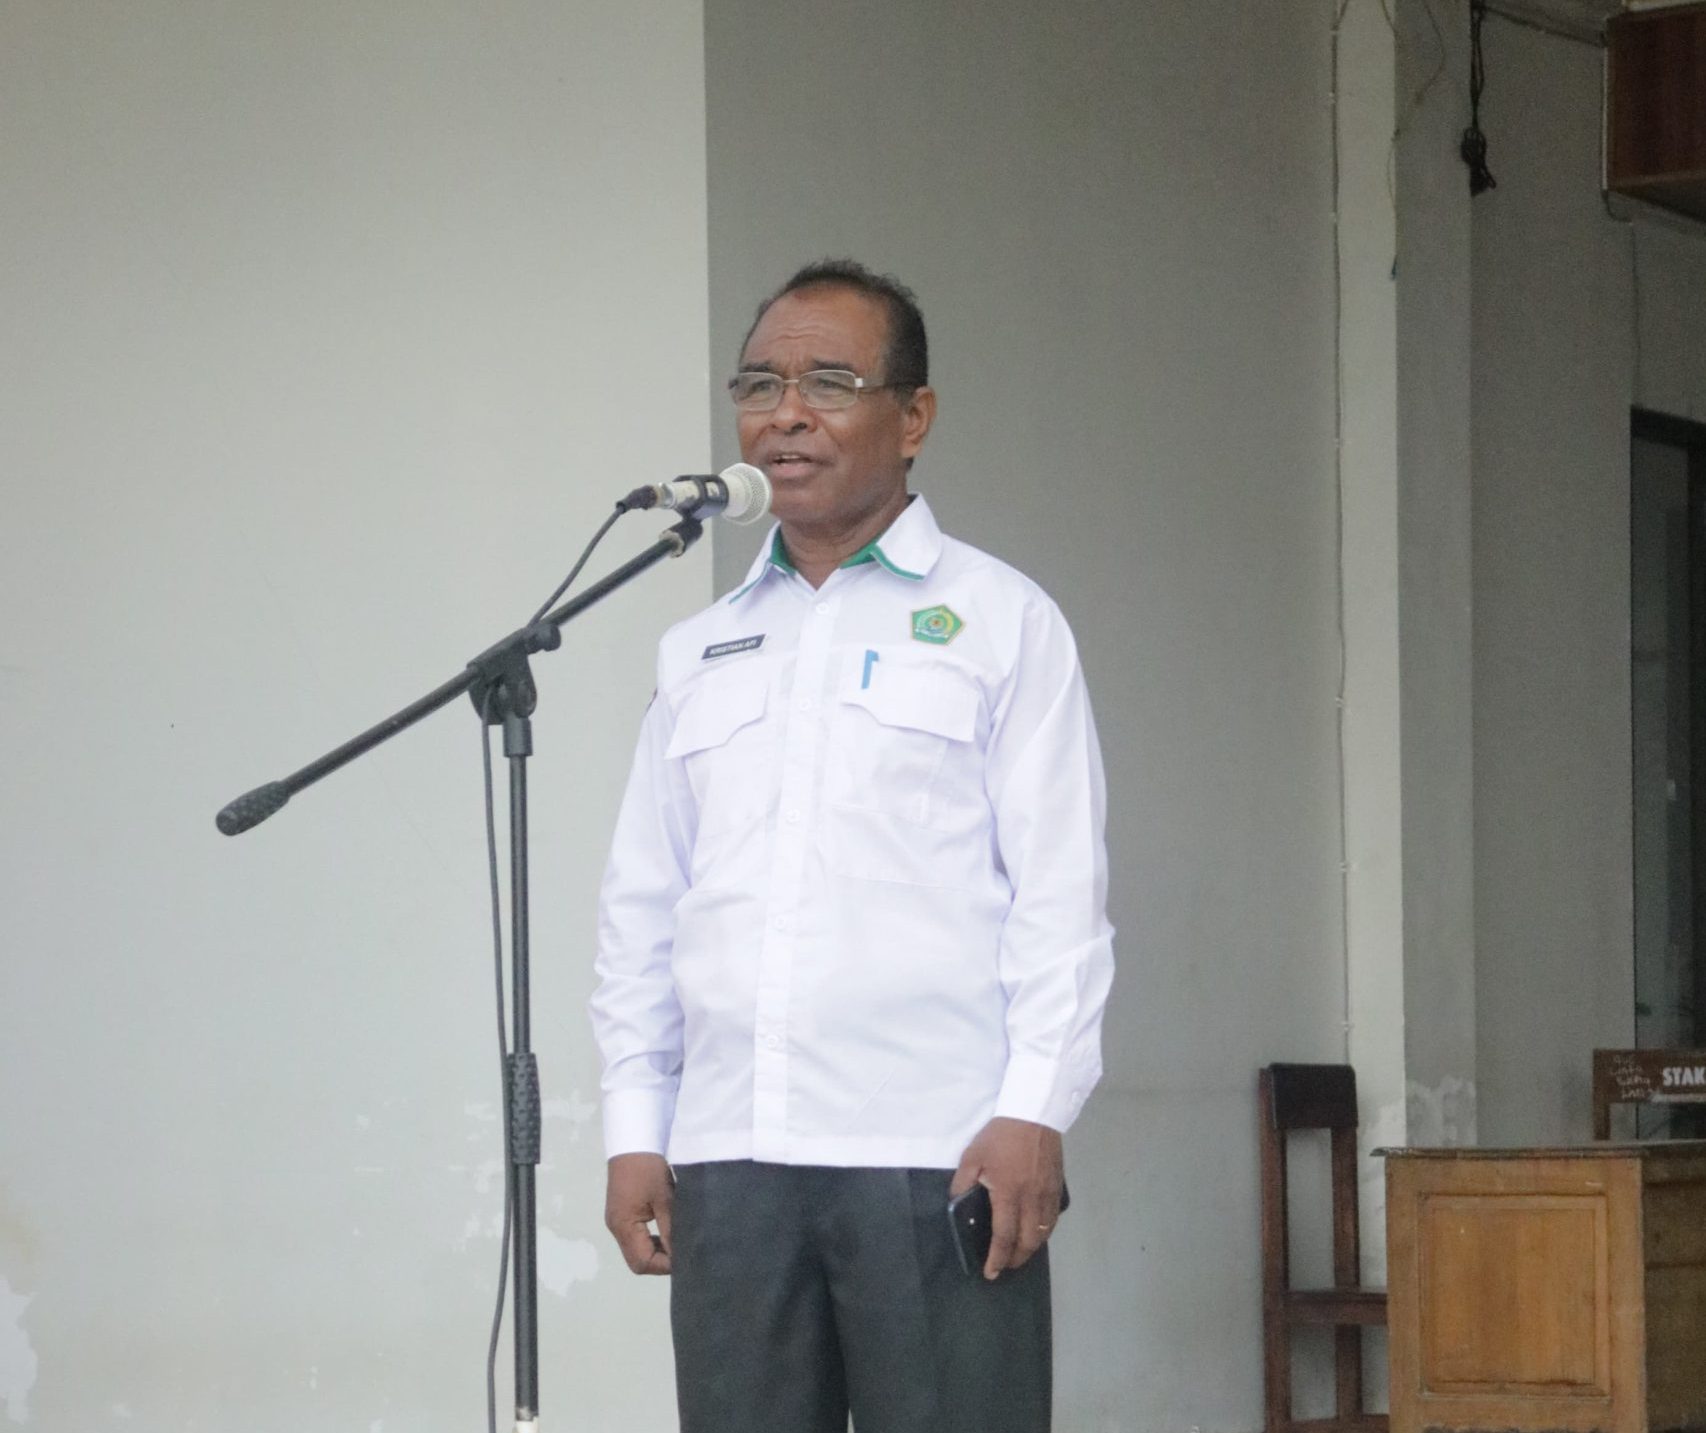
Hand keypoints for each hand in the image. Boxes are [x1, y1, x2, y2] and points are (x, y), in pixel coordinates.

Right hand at [605, 1152, 673, 1274]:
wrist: (633, 1140)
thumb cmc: (649, 1168)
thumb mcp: (665, 1198)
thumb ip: (671, 1229)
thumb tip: (681, 1255)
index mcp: (624, 1226)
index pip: (642, 1262)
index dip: (664, 1265)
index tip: (686, 1256)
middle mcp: (616, 1227)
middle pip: (637, 1260)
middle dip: (660, 1261)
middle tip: (684, 1251)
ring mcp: (617, 1220)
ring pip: (636, 1249)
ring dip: (657, 1250)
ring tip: (677, 1241)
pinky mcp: (621, 1212)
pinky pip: (635, 1237)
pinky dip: (651, 1239)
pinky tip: (666, 1230)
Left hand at [950, 1117, 1063, 1279]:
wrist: (1033, 1113)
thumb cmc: (1000, 1136)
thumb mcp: (972, 1156)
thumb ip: (962, 1183)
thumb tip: (956, 1204)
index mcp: (1008, 1193)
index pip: (1004, 1236)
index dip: (997, 1258)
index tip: (990, 1272)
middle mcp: (1031, 1200)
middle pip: (1028, 1241)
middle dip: (1016, 1259)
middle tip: (1004, 1266)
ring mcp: (1047, 1194)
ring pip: (1044, 1233)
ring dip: (1031, 1248)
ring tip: (1019, 1254)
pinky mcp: (1057, 1187)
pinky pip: (1053, 1218)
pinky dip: (1045, 1232)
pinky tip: (1036, 1232)